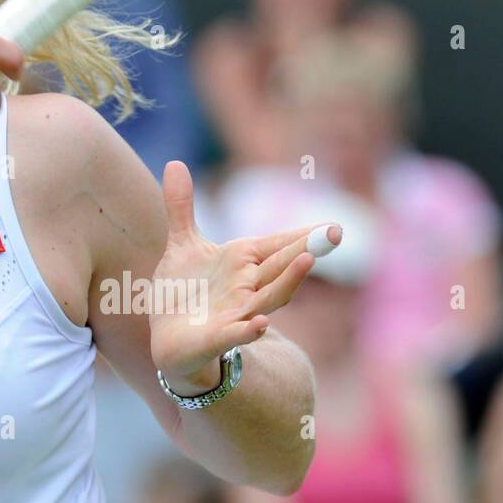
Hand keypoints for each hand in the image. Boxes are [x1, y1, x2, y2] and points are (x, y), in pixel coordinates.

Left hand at [149, 161, 341, 394]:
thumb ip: (181, 206)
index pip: (277, 245)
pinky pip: (236, 334)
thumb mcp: (182, 245)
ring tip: (305, 261)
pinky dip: (248, 330)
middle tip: (334, 233)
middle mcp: (246, 287)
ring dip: (287, 282)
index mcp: (242, 262)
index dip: (302, 234)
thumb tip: (174, 163)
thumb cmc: (183, 291)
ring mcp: (235, 314)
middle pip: (280, 267)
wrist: (168, 339)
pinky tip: (260, 325)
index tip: (333, 225)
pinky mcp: (215, 338)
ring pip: (268, 298)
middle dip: (306, 250)